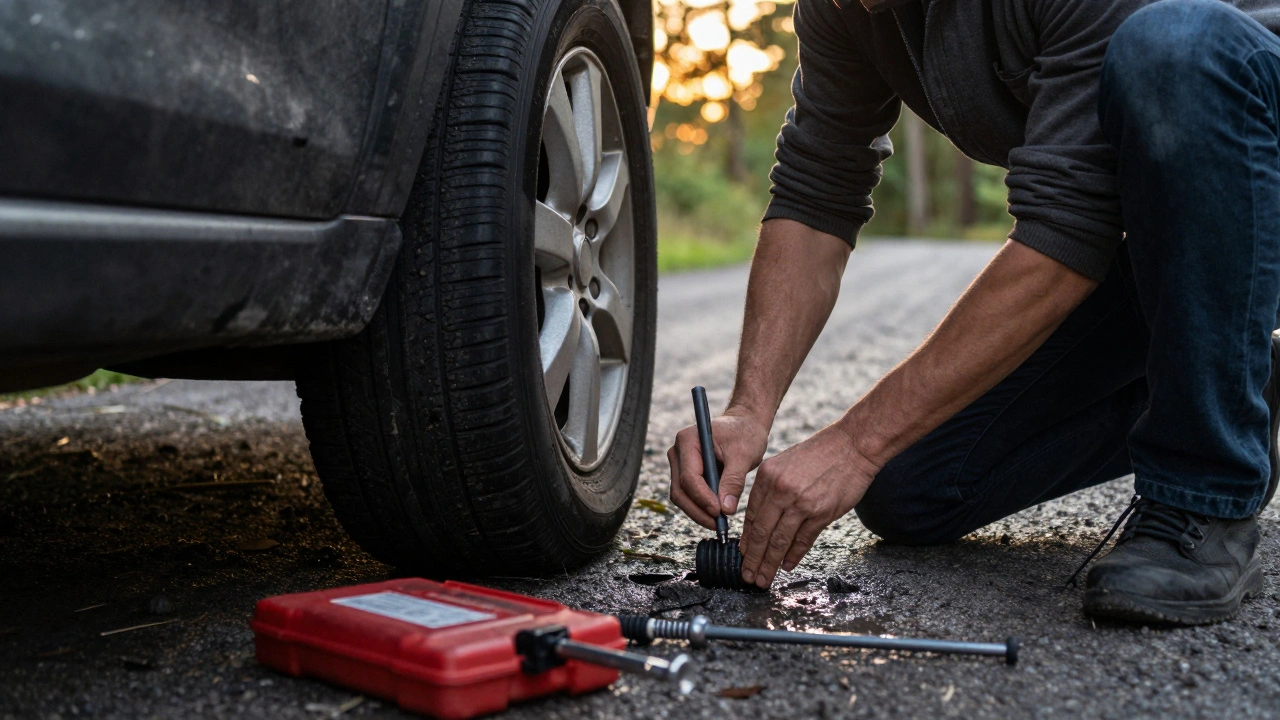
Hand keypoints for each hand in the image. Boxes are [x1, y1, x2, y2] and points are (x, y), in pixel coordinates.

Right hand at [667, 409, 769, 528]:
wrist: (744, 425)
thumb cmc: (745, 434)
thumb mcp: (743, 455)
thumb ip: (733, 481)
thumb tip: (725, 509)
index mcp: (688, 440)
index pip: (689, 477)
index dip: (702, 498)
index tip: (719, 512)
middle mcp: (678, 451)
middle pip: (680, 490)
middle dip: (698, 510)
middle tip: (718, 525)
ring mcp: (680, 462)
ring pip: (681, 495)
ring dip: (698, 511)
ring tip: (719, 523)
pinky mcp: (686, 472)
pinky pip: (688, 495)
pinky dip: (700, 507)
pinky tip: (717, 515)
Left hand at [739, 423, 879, 588]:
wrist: (852, 445)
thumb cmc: (820, 454)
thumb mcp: (785, 463)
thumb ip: (771, 489)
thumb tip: (761, 520)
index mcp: (767, 476)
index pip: (751, 515)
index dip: (746, 540)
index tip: (743, 555)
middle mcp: (780, 490)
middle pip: (761, 532)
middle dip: (753, 558)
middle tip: (748, 576)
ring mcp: (801, 502)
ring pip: (779, 540)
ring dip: (770, 563)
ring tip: (763, 579)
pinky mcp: (821, 512)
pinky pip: (803, 539)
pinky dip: (794, 555)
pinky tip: (787, 565)